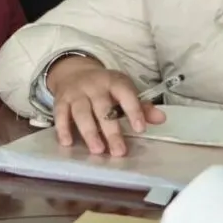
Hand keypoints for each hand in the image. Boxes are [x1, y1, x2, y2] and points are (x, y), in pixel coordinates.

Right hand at [47, 56, 165, 156]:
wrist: (73, 71)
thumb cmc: (104, 87)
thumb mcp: (124, 90)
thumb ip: (141, 107)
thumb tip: (161, 118)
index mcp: (114, 82)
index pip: (125, 94)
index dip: (133, 110)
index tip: (140, 128)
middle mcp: (94, 86)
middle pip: (102, 108)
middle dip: (110, 130)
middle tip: (118, 151)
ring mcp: (76, 93)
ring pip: (81, 112)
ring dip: (89, 131)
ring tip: (97, 150)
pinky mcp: (61, 100)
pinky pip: (60, 114)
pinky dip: (62, 128)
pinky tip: (67, 142)